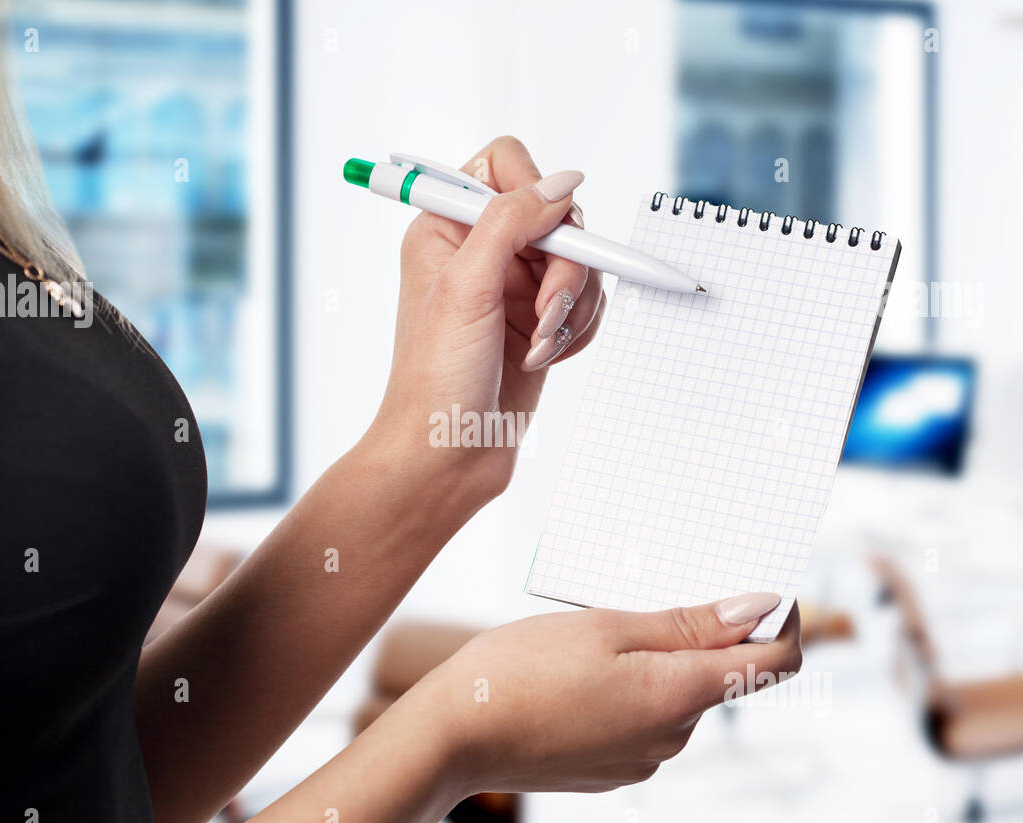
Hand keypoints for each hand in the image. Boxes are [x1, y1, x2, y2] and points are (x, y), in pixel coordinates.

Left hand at [367, 136, 607, 500]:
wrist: (447, 457)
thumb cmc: (435, 379)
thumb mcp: (466, 287)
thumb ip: (511, 221)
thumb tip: (564, 181)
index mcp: (447, 227)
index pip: (505, 165)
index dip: (534, 194)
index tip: (543, 238)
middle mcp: (482, 251)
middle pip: (558, 216)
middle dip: (564, 267)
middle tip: (543, 312)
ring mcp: (513, 288)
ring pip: (581, 262)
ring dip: (571, 307)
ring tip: (537, 346)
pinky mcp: (539, 323)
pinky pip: (587, 303)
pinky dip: (576, 331)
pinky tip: (545, 359)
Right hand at [411, 594, 801, 795]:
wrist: (453, 736)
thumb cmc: (520, 670)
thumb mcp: (607, 627)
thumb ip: (689, 623)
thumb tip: (758, 609)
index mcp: (679, 696)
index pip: (774, 663)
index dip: (781, 620)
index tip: (758, 587)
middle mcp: (671, 739)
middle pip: (720, 676)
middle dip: (698, 633)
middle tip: (638, 597)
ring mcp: (641, 760)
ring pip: (677, 695)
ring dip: (657, 661)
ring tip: (593, 637)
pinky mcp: (612, 769)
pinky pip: (644, 719)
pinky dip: (630, 688)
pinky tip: (579, 672)